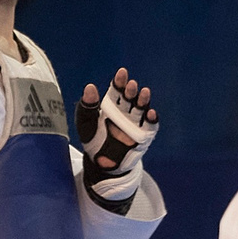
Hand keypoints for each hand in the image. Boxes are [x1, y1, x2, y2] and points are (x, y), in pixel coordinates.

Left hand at [76, 70, 157, 193]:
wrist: (102, 165)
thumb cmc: (93, 141)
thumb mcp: (85, 124)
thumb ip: (87, 107)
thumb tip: (90, 87)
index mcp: (112, 106)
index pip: (116, 90)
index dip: (119, 82)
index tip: (122, 73)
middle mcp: (125, 112)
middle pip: (130, 98)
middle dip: (131, 91)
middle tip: (131, 85)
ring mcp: (135, 123)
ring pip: (141, 108)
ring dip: (143, 100)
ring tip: (144, 92)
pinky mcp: (144, 135)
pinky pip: (150, 126)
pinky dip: (152, 120)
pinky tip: (151, 113)